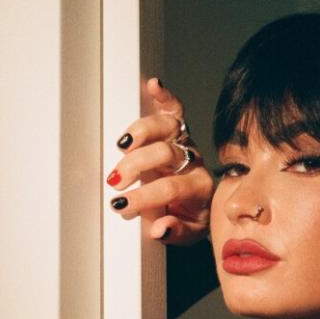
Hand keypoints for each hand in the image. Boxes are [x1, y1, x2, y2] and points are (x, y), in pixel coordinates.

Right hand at [106, 78, 213, 243]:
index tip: (120, 204)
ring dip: (142, 132)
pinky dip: (164, 96)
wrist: (204, 203)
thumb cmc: (190, 217)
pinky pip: (174, 109)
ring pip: (168, 127)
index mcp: (197, 188)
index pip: (169, 188)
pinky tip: (154, 85)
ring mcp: (185, 142)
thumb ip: (175, 232)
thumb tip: (159, 228)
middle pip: (166, 153)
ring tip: (122, 144)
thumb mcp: (187, 233)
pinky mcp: (178, 129)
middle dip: (137, 166)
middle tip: (115, 179)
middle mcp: (193, 161)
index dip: (143, 196)